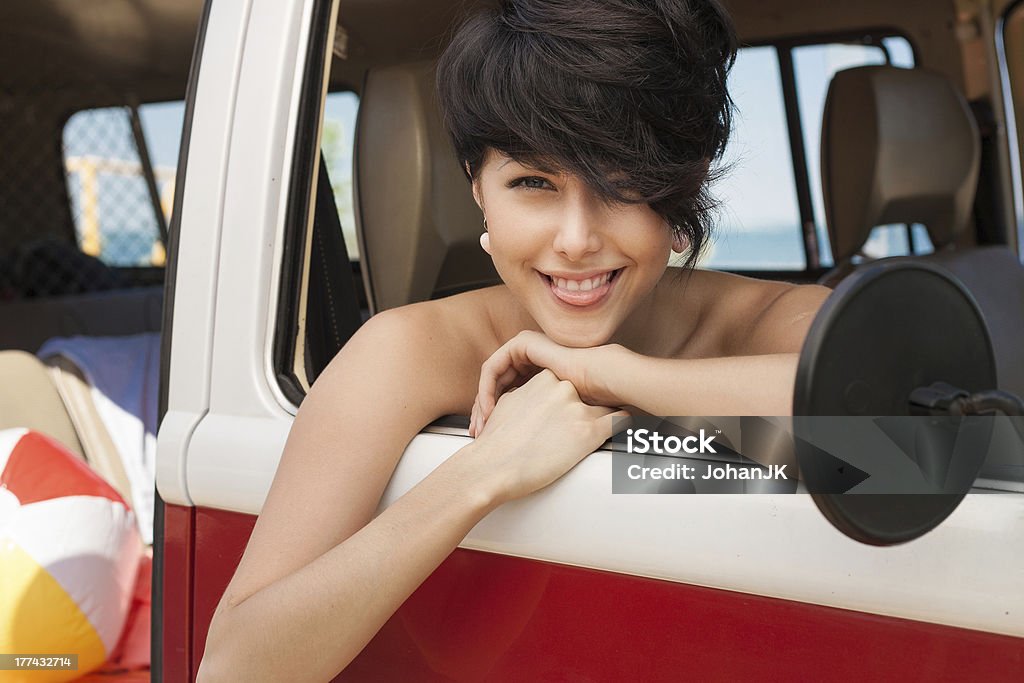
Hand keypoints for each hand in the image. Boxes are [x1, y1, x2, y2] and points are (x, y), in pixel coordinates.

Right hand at [468, 368, 629, 501]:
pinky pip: (621, 422)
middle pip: (592, 393)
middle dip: (591, 409)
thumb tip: (537, 400)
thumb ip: (529, 394)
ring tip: (601, 434)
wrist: (492, 467)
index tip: (578, 411)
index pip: (574, 381)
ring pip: (609, 405)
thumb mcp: (510, 403)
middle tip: (586, 426)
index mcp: (545, 378)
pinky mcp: (588, 432)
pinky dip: (622, 427)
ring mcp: (577, 408)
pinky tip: (621, 436)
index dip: (577, 398)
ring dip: (606, 419)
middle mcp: (563, 388)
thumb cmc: (497, 442)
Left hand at [469, 331, 625, 436]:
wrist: (602, 383)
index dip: (499, 423)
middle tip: (478, 436)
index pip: (511, 400)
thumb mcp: (564, 425)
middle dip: (485, 415)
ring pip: (492, 382)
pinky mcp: (522, 344)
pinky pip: (493, 369)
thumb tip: (532, 451)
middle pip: (498, 390)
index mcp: (543, 381)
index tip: (489, 444)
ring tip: (480, 429)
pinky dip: (486, 390)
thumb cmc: (590, 410)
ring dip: (482, 406)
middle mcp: (533, 363)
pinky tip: (488, 410)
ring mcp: (527, 350)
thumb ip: (549, 427)